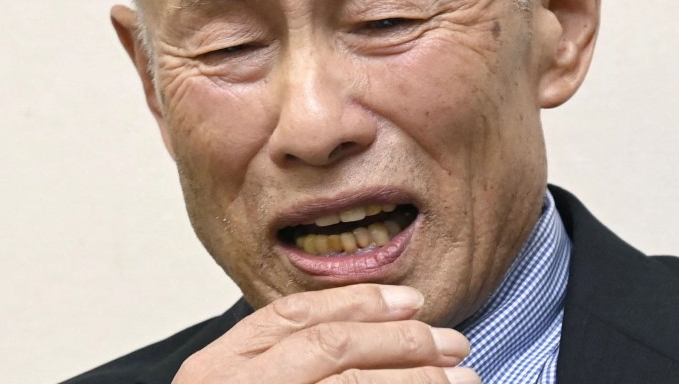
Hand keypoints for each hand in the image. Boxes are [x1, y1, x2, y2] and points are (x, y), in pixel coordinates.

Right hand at [173, 284, 478, 382]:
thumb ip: (287, 368)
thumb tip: (380, 341)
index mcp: (217, 369)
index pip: (292, 316)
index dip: (357, 303)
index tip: (412, 302)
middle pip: (331, 347)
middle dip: (401, 341)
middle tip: (455, 345)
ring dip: (415, 379)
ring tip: (461, 381)